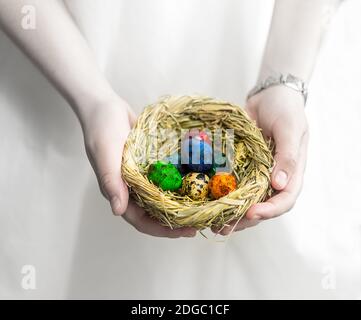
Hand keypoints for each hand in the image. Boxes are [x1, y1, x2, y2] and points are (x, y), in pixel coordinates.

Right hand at [82, 97, 196, 237]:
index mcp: (118, 192)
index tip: (185, 231)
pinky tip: (194, 184)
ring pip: (161, 198)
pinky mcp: (148, 164)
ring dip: (178, 205)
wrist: (106, 105)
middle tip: (199, 223)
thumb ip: (111, 181)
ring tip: (200, 208)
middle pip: (154, 213)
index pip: (140, 220)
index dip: (162, 230)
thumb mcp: (105, 154)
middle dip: (175, 222)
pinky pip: (164, 180)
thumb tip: (118, 211)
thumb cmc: (102, 129)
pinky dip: (177, 185)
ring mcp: (140, 177)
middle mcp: (130, 188)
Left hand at [216, 86, 308, 234]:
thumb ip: (287, 156)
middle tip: (224, 227)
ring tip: (213, 224)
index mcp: (291, 173)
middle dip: (244, 220)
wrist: (270, 96)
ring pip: (246, 200)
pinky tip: (208, 202)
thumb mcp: (291, 128)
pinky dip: (223, 195)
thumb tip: (278, 184)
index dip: (269, 211)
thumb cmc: (286, 110)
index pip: (284, 200)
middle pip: (262, 206)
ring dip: (231, 214)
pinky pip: (233, 184)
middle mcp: (274, 178)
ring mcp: (257, 173)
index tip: (252, 213)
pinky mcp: (242, 166)